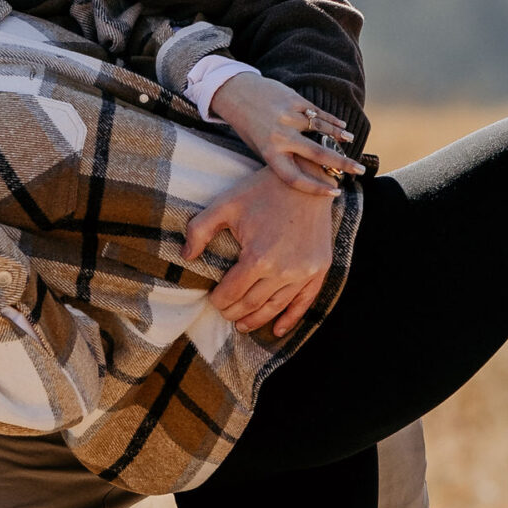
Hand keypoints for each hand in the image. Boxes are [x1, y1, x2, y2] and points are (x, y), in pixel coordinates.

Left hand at [182, 165, 336, 336]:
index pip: (232, 292)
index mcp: (258, 257)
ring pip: (275, 308)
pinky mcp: (320, 268)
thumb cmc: (263, 189)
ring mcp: (304, 272)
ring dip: (256, 320)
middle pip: (252, 304)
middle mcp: (283, 271)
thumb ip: (199, 230)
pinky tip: (277, 330)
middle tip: (225, 313)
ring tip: (242, 325)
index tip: (212, 300)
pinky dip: (290, 319)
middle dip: (234, 312)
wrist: (306, 177)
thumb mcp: (225, 204)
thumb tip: (186, 257)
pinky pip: (304, 302)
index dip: (218, 300)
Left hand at [207, 71, 362, 191]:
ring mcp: (288, 116)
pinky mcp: (293, 100)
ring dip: (339, 137)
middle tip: (359, 171)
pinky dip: (332, 121)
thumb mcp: (261, 148)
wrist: (237, 93)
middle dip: (342, 164)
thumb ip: (283, 159)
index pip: (296, 177)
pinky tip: (342, 127)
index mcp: (270, 153)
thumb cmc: (251, 127)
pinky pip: (318, 113)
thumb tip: (312, 172)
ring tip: (351, 142)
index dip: (316, 188)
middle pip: (317, 154)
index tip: (334, 191)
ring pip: (321, 130)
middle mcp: (280, 136)